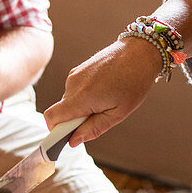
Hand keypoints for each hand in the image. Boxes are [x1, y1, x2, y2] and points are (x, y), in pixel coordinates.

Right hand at [42, 38, 161, 147]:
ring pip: (69, 101)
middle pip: (61, 111)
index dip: (55, 131)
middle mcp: (72, 85)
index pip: (51, 118)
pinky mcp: (78, 70)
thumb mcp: (118, 113)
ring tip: (106, 100)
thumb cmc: (133, 83)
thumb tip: (73, 141)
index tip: (69, 137)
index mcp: (81, 98)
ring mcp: (74, 75)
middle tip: (101, 116)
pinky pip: (74, 91)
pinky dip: (84, 96)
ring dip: (82, 107)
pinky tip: (104, 90)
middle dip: (75, 120)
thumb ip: (93, 129)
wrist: (140, 52)